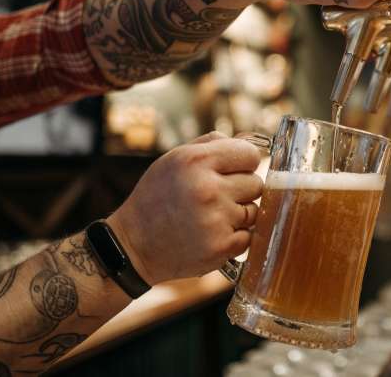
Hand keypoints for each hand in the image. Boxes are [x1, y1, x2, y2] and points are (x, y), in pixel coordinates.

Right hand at [108, 132, 262, 284]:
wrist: (134, 245)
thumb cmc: (157, 197)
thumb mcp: (175, 159)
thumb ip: (213, 144)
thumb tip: (251, 143)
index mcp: (195, 161)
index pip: (250, 154)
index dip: (243, 163)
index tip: (232, 170)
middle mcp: (207, 189)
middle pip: (256, 183)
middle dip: (241, 190)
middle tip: (215, 197)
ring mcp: (216, 220)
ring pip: (254, 211)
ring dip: (238, 214)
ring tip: (210, 216)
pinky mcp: (221, 247)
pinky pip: (248, 236)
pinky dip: (234, 237)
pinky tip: (211, 234)